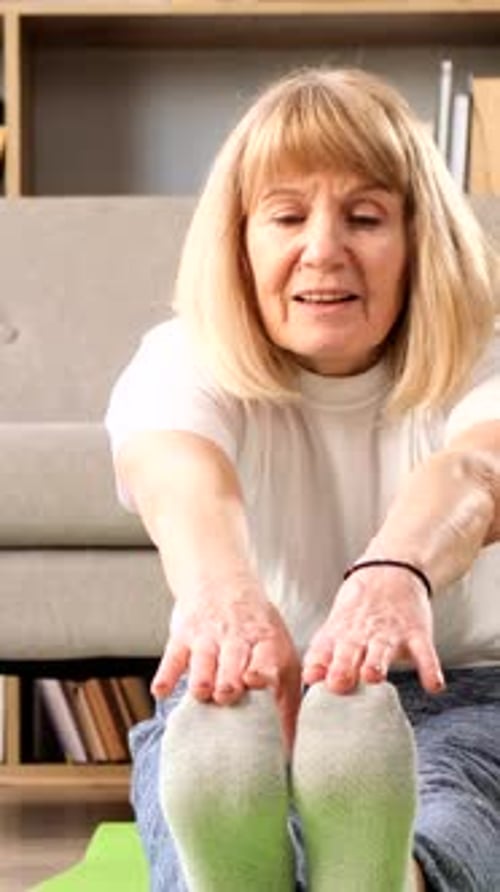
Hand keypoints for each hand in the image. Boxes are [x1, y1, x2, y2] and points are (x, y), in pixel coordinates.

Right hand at [151, 589, 301, 751]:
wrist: (221, 582)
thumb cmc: (256, 631)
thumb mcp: (279, 654)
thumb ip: (286, 701)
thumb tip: (291, 755)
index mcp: (265, 643)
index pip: (264, 657)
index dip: (260, 670)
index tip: (255, 683)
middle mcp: (236, 639)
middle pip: (232, 661)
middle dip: (229, 680)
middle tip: (227, 696)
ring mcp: (207, 636)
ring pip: (203, 660)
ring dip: (201, 678)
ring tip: (202, 694)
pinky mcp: (182, 636)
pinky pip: (172, 657)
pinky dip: (166, 674)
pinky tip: (161, 691)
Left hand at [302, 565, 444, 693]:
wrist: (393, 572)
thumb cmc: (360, 611)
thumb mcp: (336, 626)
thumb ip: (323, 654)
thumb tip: (308, 678)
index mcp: (340, 633)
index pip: (324, 649)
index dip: (317, 665)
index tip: (311, 679)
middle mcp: (363, 634)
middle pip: (350, 650)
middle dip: (343, 667)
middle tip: (337, 683)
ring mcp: (391, 633)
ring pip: (383, 649)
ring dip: (378, 662)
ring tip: (373, 676)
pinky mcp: (416, 633)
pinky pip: (425, 652)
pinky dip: (430, 668)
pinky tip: (433, 686)